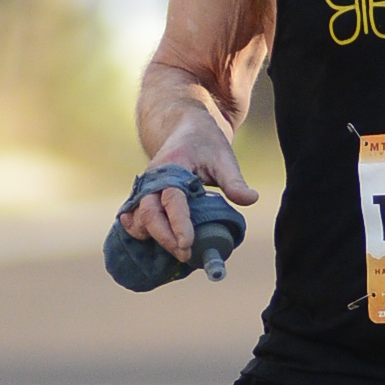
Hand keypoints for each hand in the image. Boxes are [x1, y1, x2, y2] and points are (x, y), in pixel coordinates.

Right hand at [118, 130, 257, 264]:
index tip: (188, 243)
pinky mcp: (142, 196)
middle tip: (186, 255)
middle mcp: (152, 178)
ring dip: (153, 238)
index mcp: (172, 167)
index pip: (172, 199)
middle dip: (165, 238)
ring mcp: (144, 188)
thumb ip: (234, 181)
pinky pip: (133, 218)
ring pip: (137, 218)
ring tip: (178, 252)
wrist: (185, 129)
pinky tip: (157, 246)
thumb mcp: (224, 158)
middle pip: (149, 213)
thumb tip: (251, 199)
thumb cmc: (206, 144)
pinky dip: (141, 233)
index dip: (178, 223)